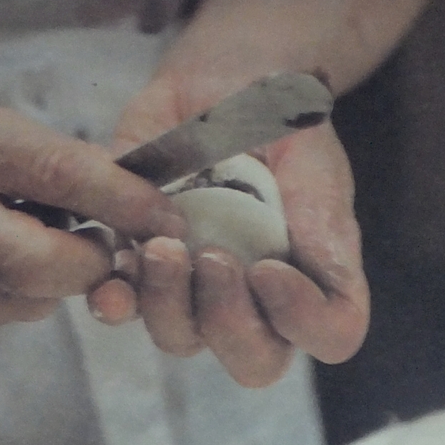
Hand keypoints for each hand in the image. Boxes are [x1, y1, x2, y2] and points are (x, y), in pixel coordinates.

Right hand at [0, 87, 184, 332]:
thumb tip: (134, 196)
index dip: (125, 205)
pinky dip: (7, 289)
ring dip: (45, 273)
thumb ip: (53, 160)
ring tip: (12, 232)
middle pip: (52, 270)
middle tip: (85, 226)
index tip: (167, 217)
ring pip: (29, 302)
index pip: (61, 183)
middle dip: (85, 254)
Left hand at [87, 73, 369, 386]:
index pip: (331, 334)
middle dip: (229, 322)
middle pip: (254, 360)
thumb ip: (317, 203)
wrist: (214, 83)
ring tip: (161, 246)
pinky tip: (113, 275)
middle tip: (213, 259)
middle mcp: (258, 296)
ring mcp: (197, 291)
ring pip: (184, 341)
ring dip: (169, 305)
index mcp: (314, 269)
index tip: (268, 269)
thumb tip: (321, 266)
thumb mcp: (306, 144)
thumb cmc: (272, 114)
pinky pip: (125, 309)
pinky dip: (116, 300)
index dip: (303, 320)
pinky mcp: (142, 271)